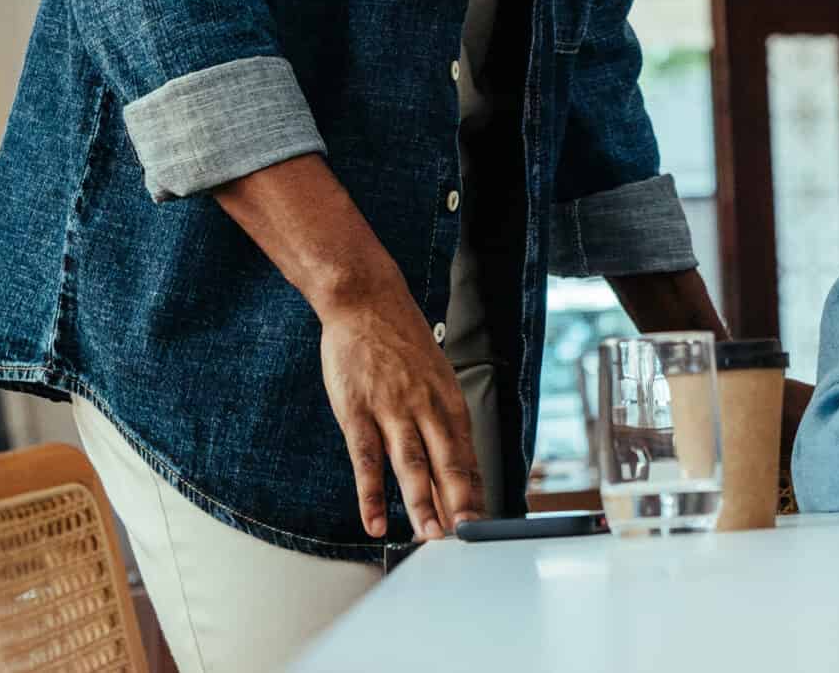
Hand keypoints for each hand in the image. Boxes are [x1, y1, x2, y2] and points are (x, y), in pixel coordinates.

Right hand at [317, 287, 483, 540]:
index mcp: (449, 400)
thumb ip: (440, 415)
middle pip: (447, 463)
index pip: (468, 455)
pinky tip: (375, 522)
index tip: (481, 522)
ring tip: (429, 536)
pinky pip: (366, 460)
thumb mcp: (434, 374)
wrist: (366, 301)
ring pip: (411, 465)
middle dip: (459, 504)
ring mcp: (392, 410)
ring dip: (421, 504)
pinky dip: (371, 495)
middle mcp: (426, 407)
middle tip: (467, 536)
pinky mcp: (357, 412)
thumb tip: (451, 455)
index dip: (475, 491)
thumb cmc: (400, 341)